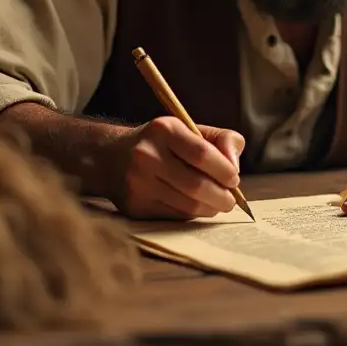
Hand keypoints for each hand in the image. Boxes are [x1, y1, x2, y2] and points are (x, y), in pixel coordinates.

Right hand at [103, 116, 244, 219]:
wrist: (111, 158)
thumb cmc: (162, 143)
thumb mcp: (189, 129)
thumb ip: (221, 140)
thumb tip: (235, 168)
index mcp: (164, 130)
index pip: (202, 154)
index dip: (225, 170)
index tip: (234, 179)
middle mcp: (147, 155)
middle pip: (197, 185)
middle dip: (222, 197)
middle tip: (231, 201)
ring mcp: (138, 183)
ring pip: (188, 205)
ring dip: (210, 209)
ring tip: (217, 204)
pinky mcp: (135, 206)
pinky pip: (175, 216)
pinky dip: (192, 214)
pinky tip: (196, 207)